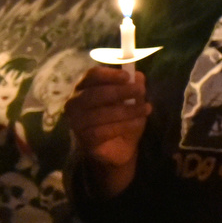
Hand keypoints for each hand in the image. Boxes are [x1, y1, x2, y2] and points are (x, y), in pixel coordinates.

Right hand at [64, 66, 148, 197]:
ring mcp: (77, 122)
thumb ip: (133, 86)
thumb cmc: (122, 118)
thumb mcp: (132, 100)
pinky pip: (103, 131)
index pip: (92, 76)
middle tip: (141, 91)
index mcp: (84, 88)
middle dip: (120, 91)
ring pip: (100, 113)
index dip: (109, 74)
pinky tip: (138, 122)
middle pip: (95, 93)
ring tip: (146, 109)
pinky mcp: (84, 139)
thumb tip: (137, 76)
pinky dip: (124, 125)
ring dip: (127, 110)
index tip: (127, 76)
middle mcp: (75, 103)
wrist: (119, 147)